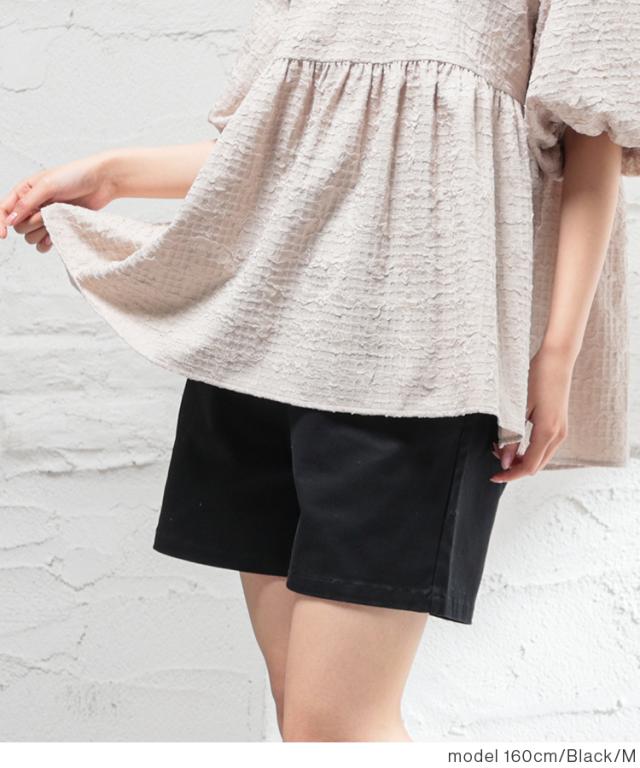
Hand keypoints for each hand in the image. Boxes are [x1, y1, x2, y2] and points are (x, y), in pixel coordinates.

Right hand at [0, 152, 116, 251]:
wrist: (102, 182)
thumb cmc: (75, 176)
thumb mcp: (47, 185)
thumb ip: (27, 203)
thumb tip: (10, 221)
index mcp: (25, 190)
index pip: (4, 209)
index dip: (0, 222)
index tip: (2, 235)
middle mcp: (33, 205)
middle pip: (19, 226)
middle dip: (32, 223)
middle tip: (48, 212)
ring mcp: (46, 217)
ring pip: (31, 236)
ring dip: (42, 232)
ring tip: (57, 219)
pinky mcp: (59, 226)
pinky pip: (45, 243)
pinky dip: (48, 242)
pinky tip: (56, 236)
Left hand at [490, 344, 573, 481]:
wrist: (557, 360)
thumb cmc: (536, 378)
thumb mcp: (517, 406)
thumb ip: (511, 435)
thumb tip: (505, 460)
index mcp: (548, 432)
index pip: (528, 466)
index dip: (510, 475)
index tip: (493, 476)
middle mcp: (558, 435)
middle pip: (536, 466)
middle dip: (514, 467)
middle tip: (494, 454)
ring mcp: (561, 431)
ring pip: (540, 458)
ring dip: (521, 458)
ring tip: (501, 445)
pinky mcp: (560, 425)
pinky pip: (544, 447)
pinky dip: (529, 450)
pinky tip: (515, 439)